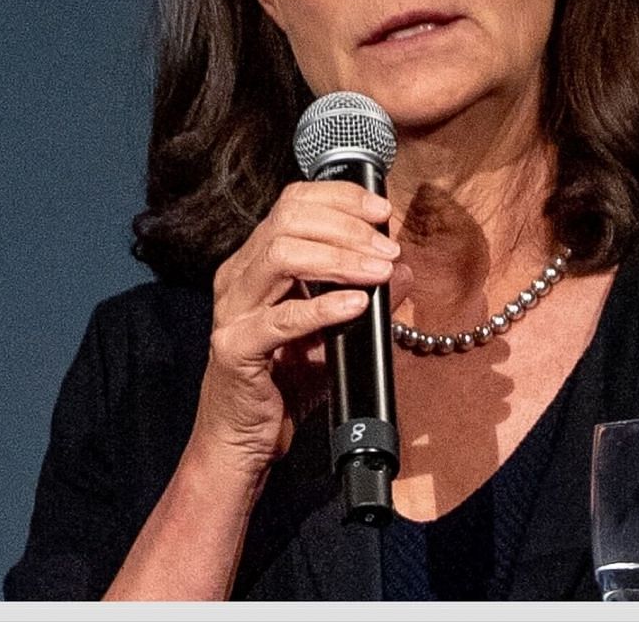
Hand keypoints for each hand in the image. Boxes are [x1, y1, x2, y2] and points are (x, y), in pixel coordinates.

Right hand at [188, 181, 411, 480]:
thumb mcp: (337, 331)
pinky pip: (280, 319)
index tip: (383, 211)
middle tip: (388, 249)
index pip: (293, 203)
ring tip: (378, 271)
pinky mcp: (235, 349)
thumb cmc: (287, 381)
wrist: (245, 439)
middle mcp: (239, 277)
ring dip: (340, 258)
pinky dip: (323, 307)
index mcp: (256, 262)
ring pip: (282, 256)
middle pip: (289, 220)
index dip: (341, 199)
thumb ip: (368, 296)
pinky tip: (356, 304)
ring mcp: (232, 311)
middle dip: (347, 227)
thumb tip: (405, 270)